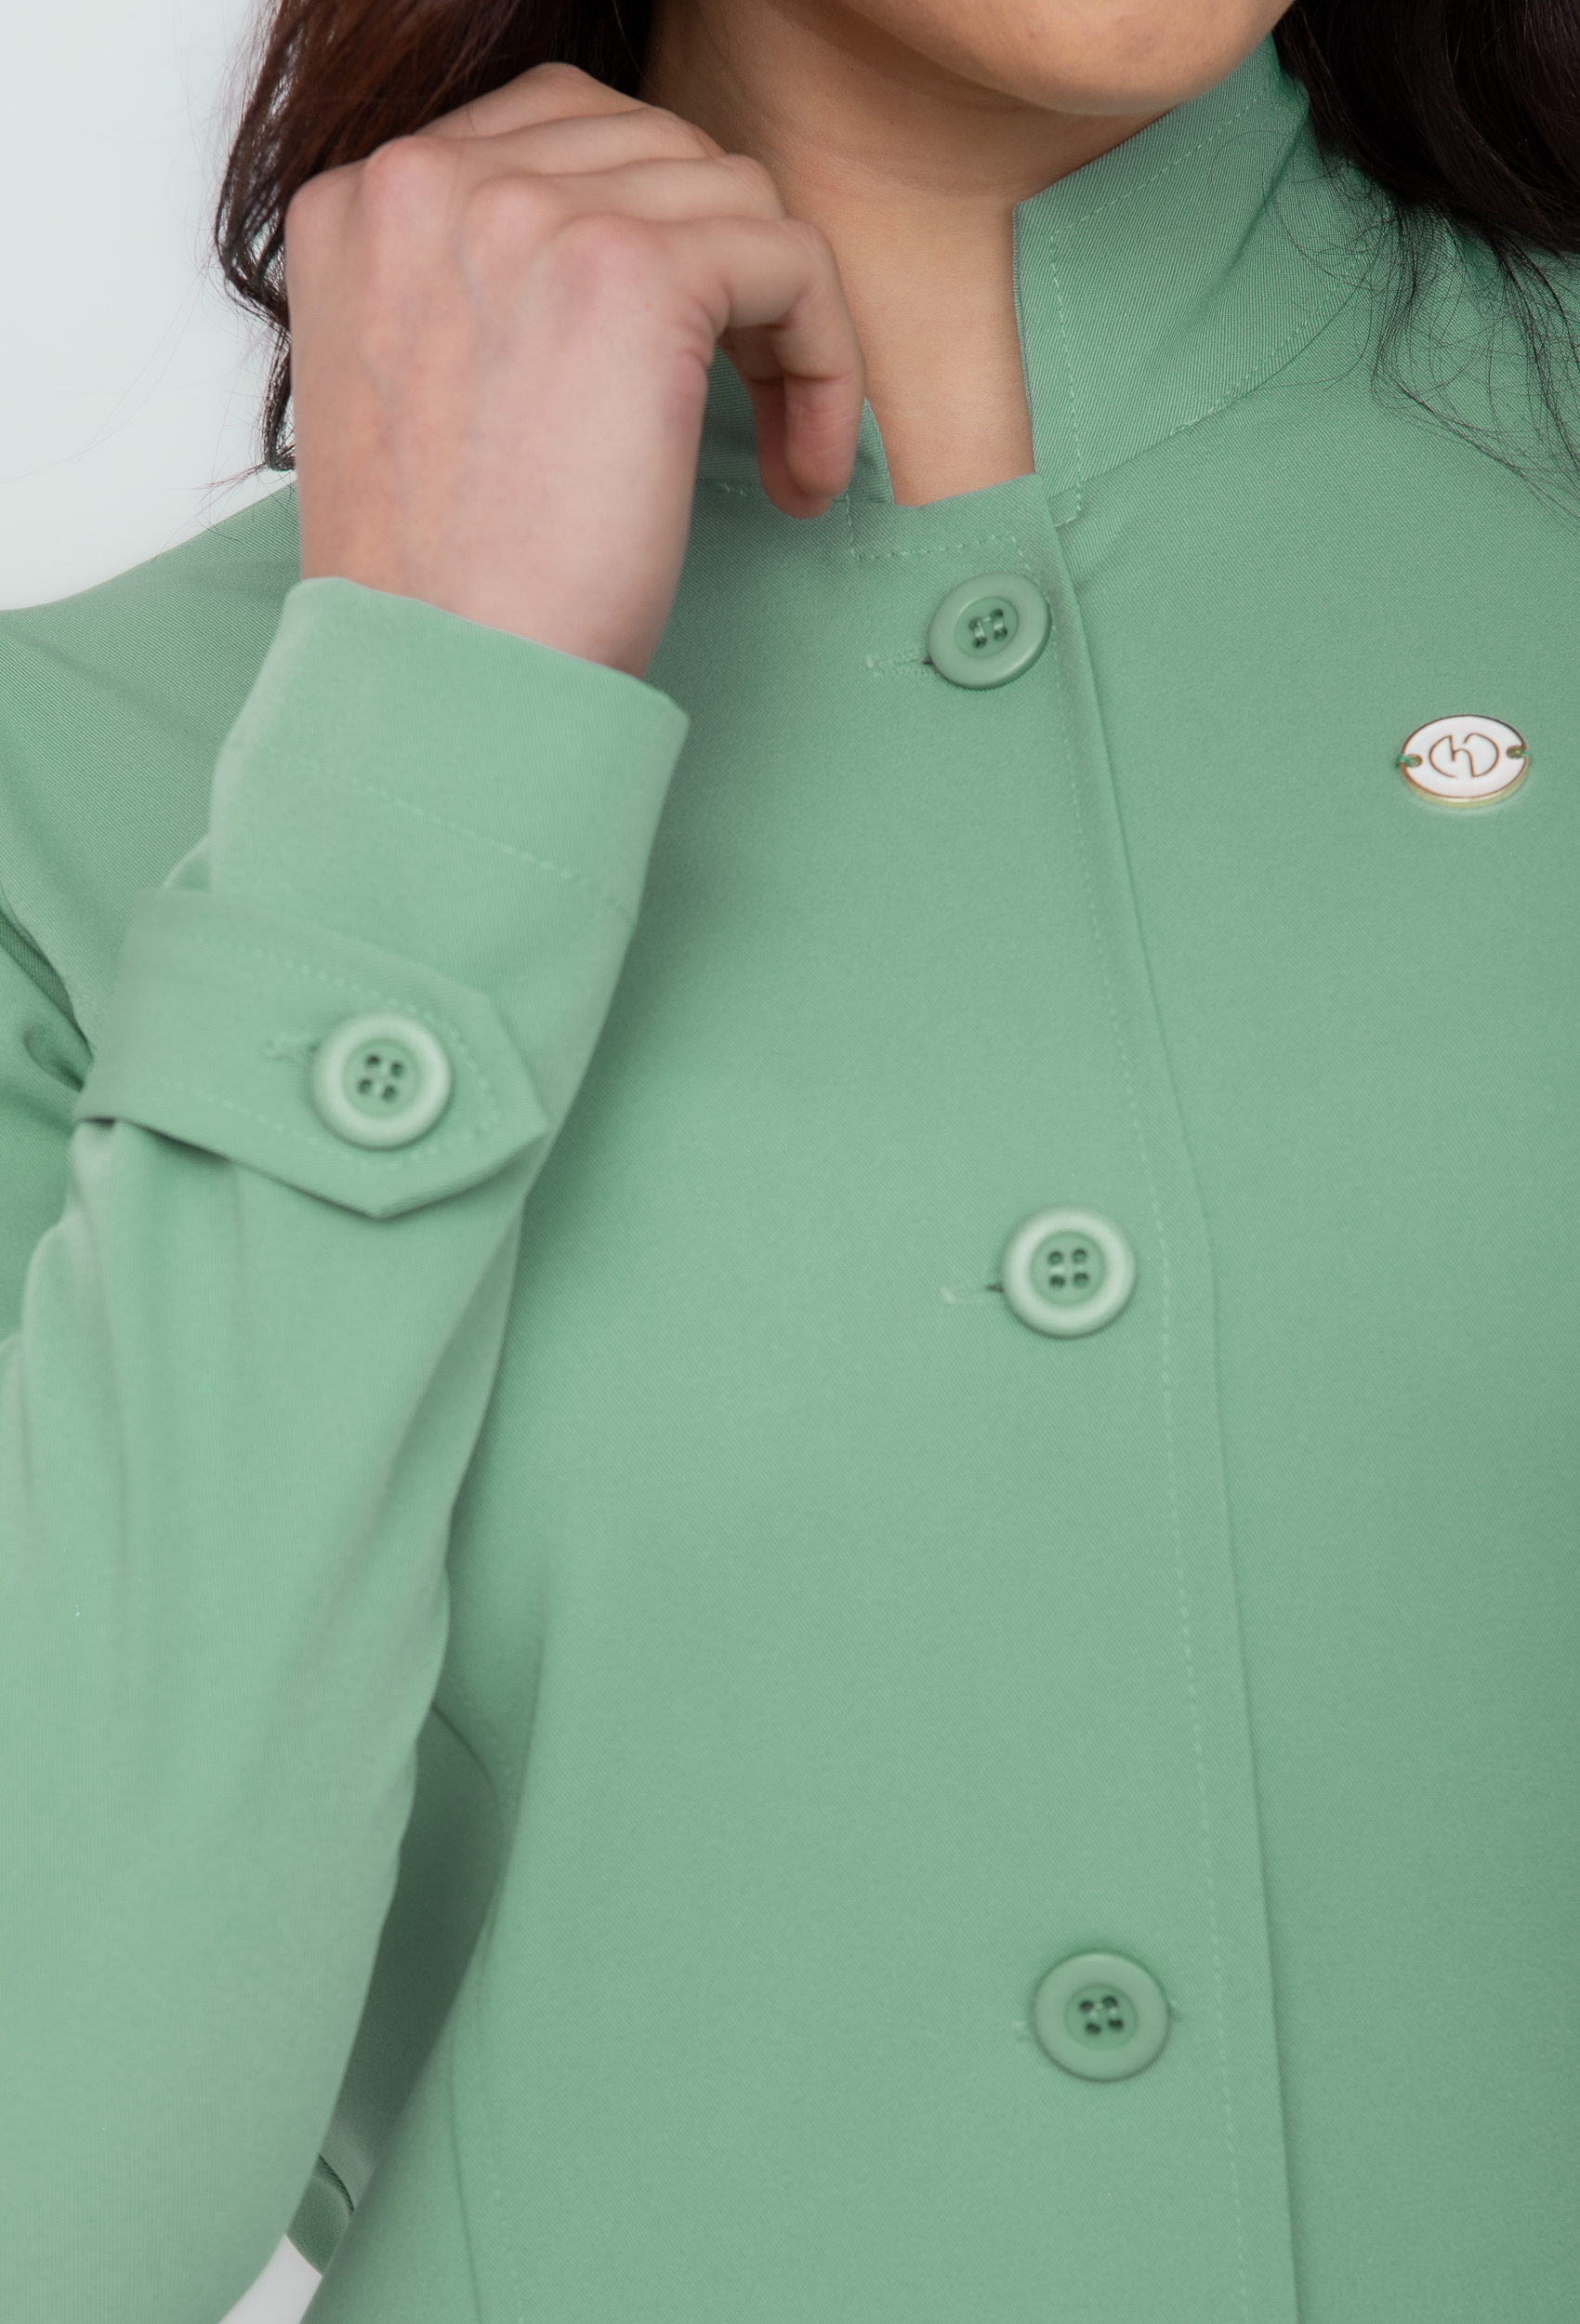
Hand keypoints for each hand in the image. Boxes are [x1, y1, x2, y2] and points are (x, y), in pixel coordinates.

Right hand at [283, 63, 865, 676]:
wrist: (443, 682)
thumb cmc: (439, 594)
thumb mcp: (416, 399)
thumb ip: (476, 294)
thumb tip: (611, 270)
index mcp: (364, 202)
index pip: (552, 135)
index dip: (646, 239)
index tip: (670, 362)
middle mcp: (430, 179)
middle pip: (653, 150)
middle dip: (720, 273)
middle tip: (740, 405)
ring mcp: (530, 212)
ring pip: (736, 201)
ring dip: (783, 328)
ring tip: (780, 454)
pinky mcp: (637, 273)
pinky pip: (795, 264)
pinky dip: (827, 367)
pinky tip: (802, 473)